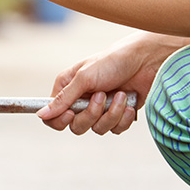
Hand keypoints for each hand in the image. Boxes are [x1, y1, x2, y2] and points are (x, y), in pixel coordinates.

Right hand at [36, 32, 189, 135]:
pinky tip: (129, 102)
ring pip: (97, 129)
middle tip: (101, 96)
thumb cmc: (113, 61)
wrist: (148, 60)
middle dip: (91, 114)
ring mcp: (100, 109)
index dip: (60, 120)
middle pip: (75, 126)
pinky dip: (123, 118)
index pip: (52, 116)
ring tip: (120, 94)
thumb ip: (63, 100)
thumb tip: (41, 115)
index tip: (71, 113)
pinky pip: (115, 129)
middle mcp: (81, 101)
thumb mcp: (84, 78)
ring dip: (111, 113)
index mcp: (67, 89)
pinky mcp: (117, 115)